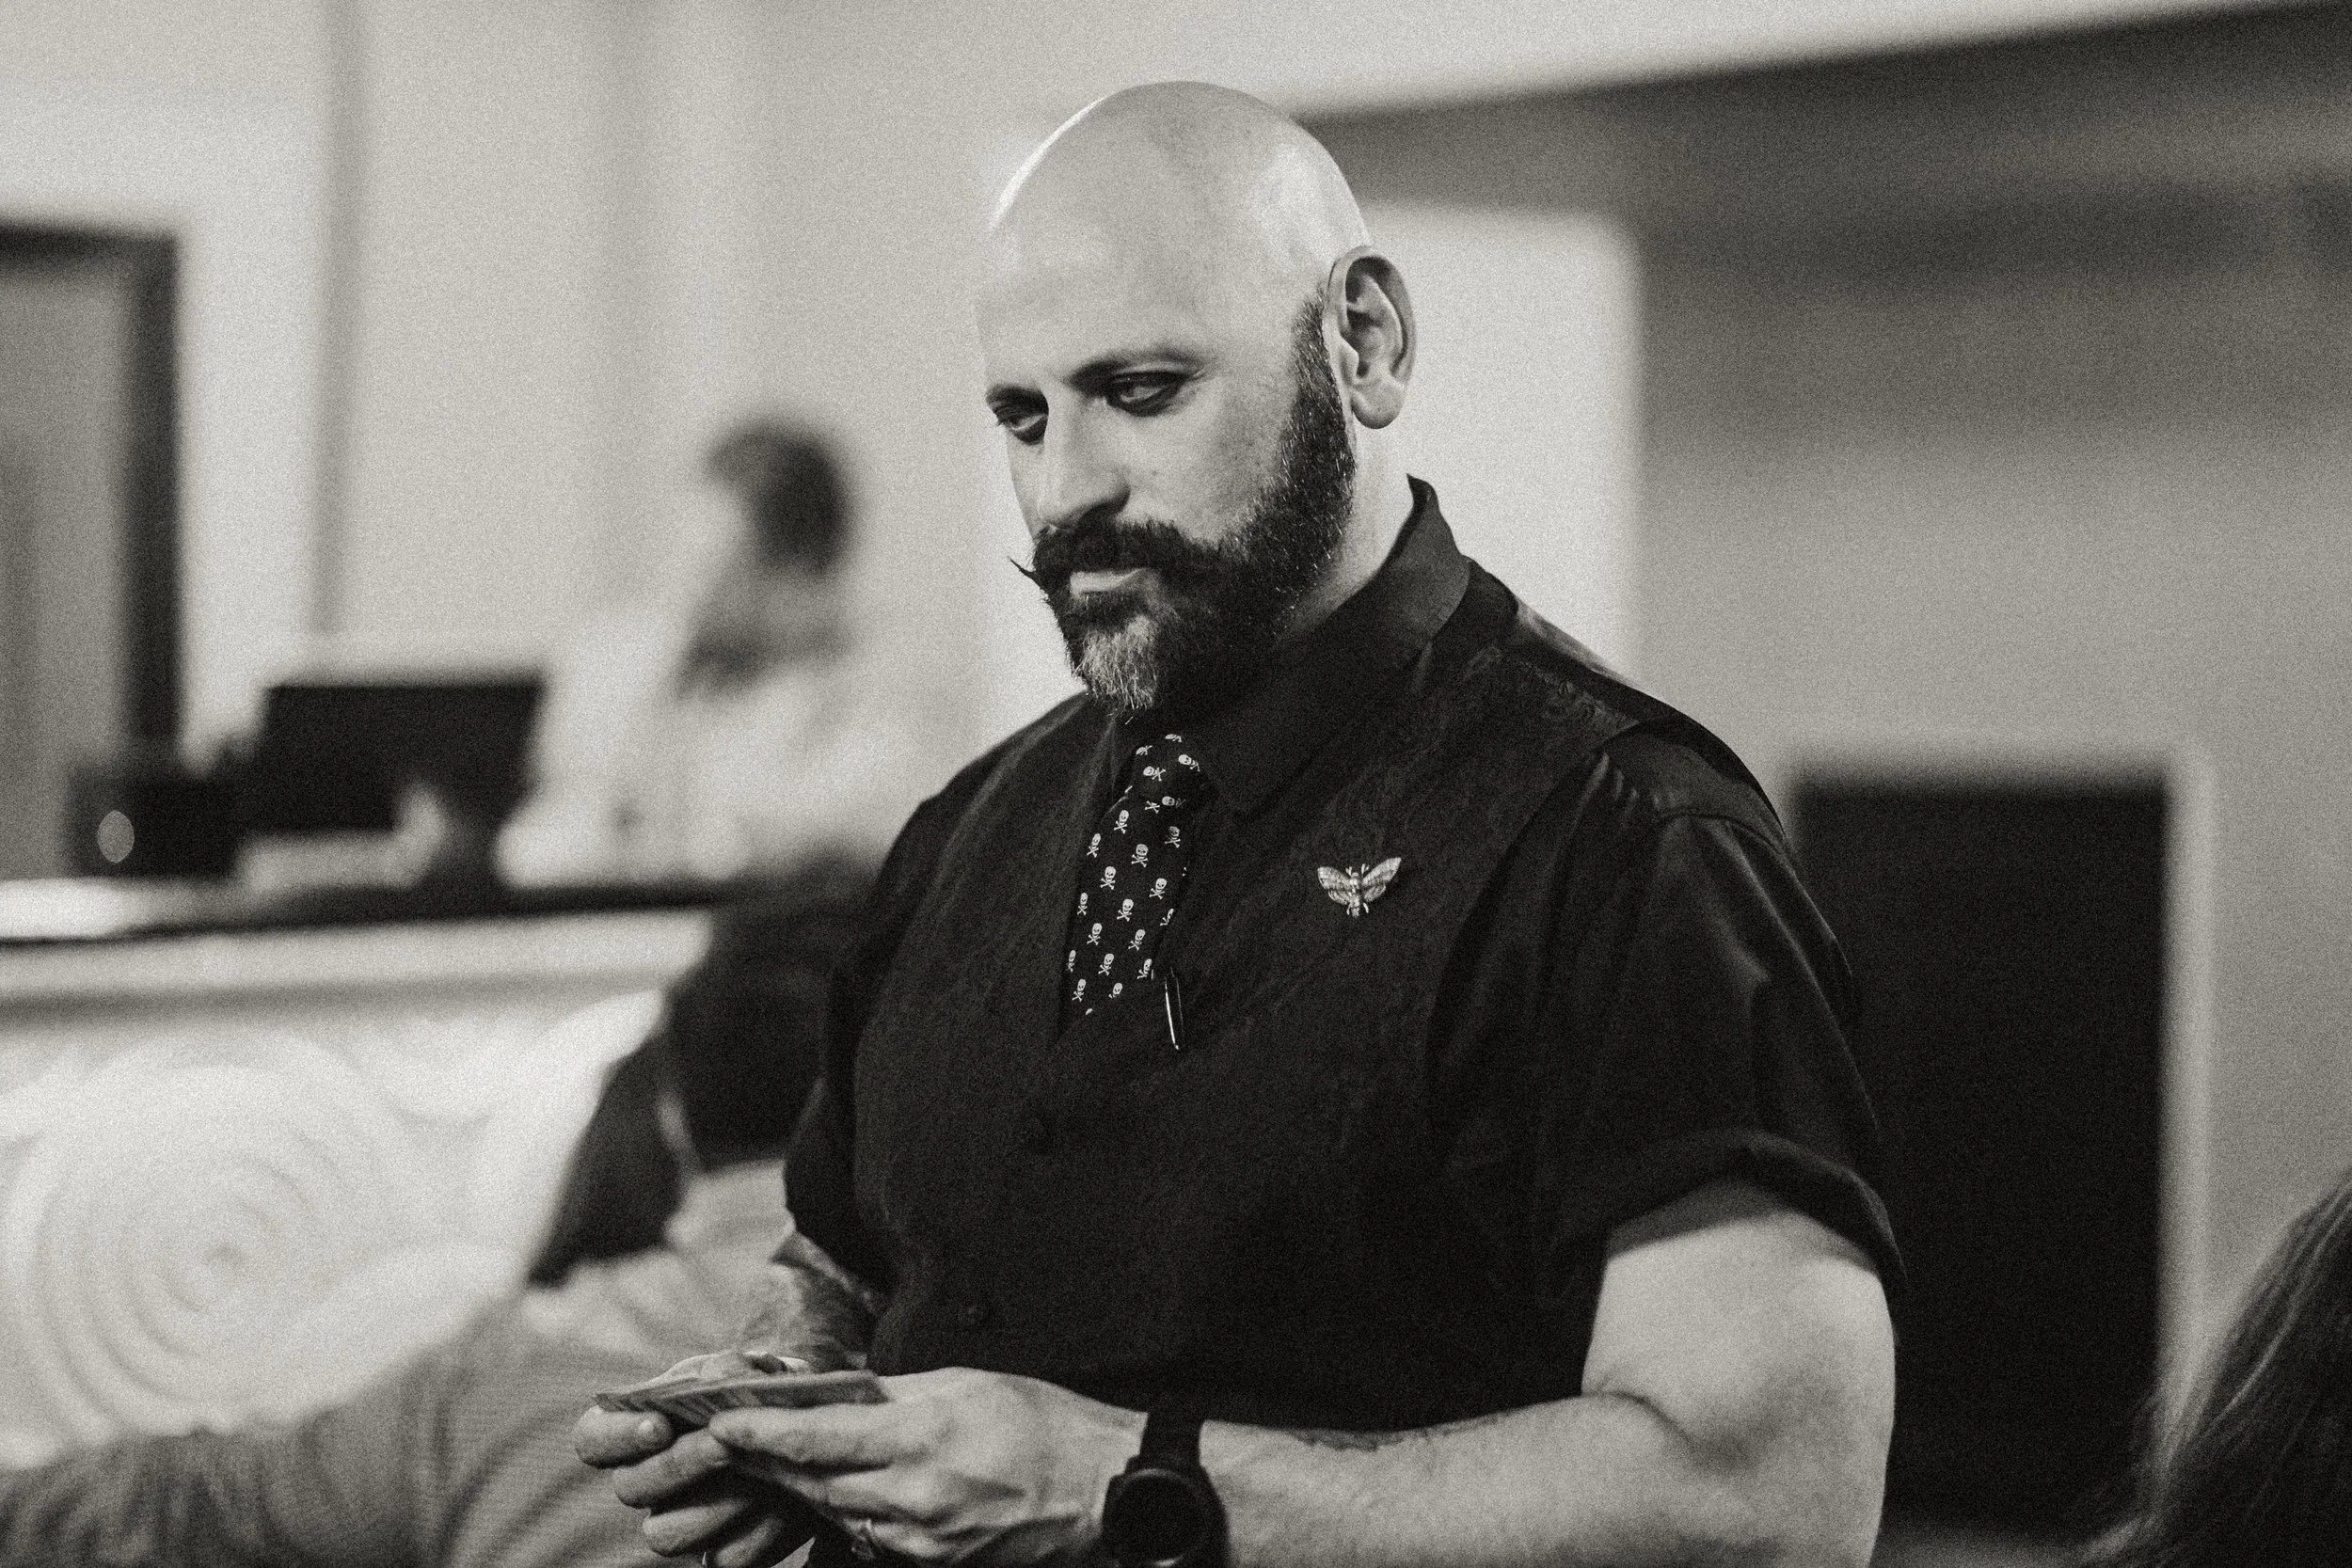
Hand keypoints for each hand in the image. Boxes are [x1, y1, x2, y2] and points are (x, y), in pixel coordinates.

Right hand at [574, 1353, 822, 1563]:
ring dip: (714, 1507)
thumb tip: (722, 1375)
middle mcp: (645, 1480)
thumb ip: (732, 1368)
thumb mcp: (753, 1369)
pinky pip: (723, 1558)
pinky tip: (786, 1506)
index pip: (592, 1438)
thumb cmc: (763, 1392)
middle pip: (630, 1488)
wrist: (806, 1429)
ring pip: (664, 1535)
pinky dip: (758, 1535)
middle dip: (679, 1464)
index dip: (617, 1436)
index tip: (660, 1425)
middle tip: (724, 1445)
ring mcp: (679, 1520)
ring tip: (762, 1476)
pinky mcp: (720, 1550)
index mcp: (635, 1428)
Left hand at [707, 1367, 1144, 1564]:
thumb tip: (840, 1392)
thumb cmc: (1044, 1425)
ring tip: (769, 1466)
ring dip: (800, 1492)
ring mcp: (922, 1538)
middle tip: (728, 1441)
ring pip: (836, 1516)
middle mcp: (913, 1495)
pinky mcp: (934, 1561)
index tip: (721, 1421)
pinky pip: (870, 1539)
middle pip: (814, 1484)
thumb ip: (896, 1392)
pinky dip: (844, 1515)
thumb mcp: (968, 1385)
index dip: (761, 1433)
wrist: (1101, 1490)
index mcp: (921, 1438)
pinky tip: (831, 1496)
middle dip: (767, 1464)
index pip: (816, 1438)